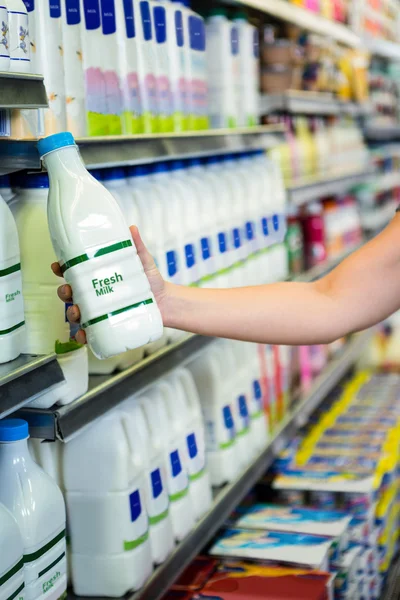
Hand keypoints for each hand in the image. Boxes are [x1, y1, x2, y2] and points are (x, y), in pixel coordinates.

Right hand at [52, 226, 168, 344]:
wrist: (166, 302)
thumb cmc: (150, 280)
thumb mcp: (143, 261)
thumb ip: (136, 246)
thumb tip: (132, 228)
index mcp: (98, 276)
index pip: (74, 271)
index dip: (62, 269)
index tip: (57, 266)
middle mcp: (95, 293)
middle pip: (71, 293)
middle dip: (64, 292)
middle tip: (69, 290)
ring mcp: (100, 311)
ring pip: (77, 312)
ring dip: (71, 313)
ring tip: (76, 312)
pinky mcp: (107, 325)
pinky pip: (90, 332)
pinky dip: (82, 335)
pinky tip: (83, 334)